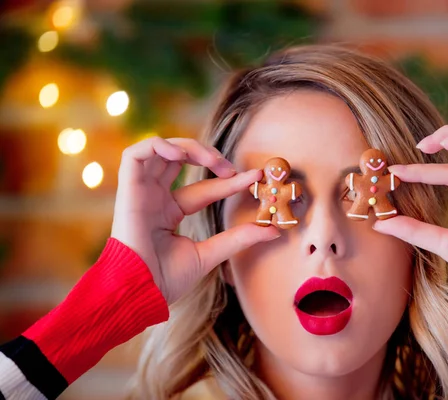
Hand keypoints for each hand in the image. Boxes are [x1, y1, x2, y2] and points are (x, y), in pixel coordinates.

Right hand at [111, 137, 280, 303]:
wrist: (140, 291)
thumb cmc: (166, 280)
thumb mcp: (210, 253)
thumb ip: (238, 238)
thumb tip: (274, 231)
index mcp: (170, 212)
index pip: (204, 188)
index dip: (229, 181)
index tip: (255, 176)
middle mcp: (155, 198)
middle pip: (180, 160)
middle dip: (208, 155)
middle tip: (230, 168)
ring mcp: (141, 192)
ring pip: (161, 150)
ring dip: (189, 146)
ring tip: (212, 160)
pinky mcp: (128, 189)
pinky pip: (135, 154)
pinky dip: (159, 145)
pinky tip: (181, 154)